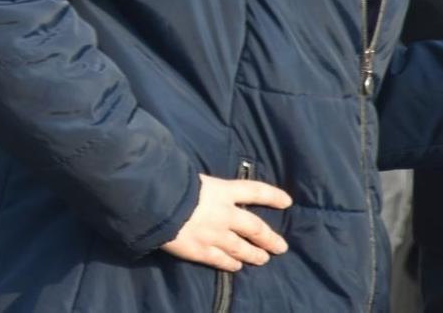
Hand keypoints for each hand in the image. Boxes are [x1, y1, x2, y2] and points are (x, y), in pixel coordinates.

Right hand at [160, 174, 290, 270]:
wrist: (155, 203)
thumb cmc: (170, 182)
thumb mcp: (190, 174)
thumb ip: (201, 182)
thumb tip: (199, 181)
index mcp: (221, 190)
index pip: (254, 191)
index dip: (272, 195)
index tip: (287, 201)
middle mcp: (224, 214)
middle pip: (254, 227)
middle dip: (269, 238)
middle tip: (281, 247)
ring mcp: (214, 235)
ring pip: (241, 249)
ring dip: (254, 255)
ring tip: (263, 259)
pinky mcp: (201, 250)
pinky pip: (221, 260)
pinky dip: (231, 265)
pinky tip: (236, 267)